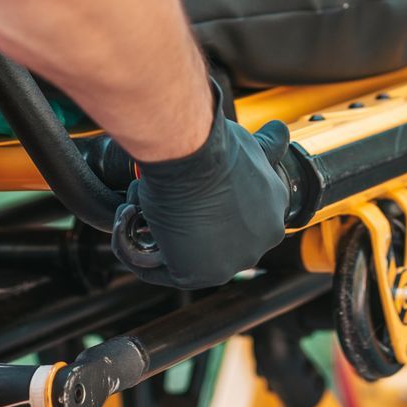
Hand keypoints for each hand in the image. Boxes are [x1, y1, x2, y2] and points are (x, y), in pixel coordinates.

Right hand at [114, 109, 291, 288]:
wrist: (192, 154)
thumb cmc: (216, 145)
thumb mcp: (253, 143)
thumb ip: (270, 144)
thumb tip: (279, 131)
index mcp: (273, 215)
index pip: (238, 219)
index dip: (206, 204)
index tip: (184, 188)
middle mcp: (258, 243)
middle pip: (212, 238)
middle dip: (182, 221)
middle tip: (158, 196)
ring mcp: (230, 263)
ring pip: (184, 253)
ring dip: (155, 232)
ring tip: (138, 201)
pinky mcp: (195, 275)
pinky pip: (157, 269)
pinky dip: (133, 246)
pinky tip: (126, 218)